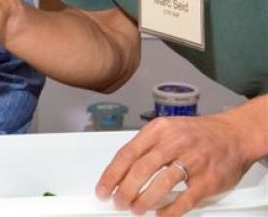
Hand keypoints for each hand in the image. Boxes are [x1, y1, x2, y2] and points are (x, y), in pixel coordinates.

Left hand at [96, 112, 253, 215]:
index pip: (129, 152)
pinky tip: (160, 215)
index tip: (103, 188)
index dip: (112, 174)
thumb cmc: (198, 133)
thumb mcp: (169, 129)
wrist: (233, 134)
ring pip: (160, 183)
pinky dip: (169, 211)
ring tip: (135, 209)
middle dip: (125, 189)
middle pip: (141, 168)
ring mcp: (193, 160)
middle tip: (118, 202)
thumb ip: (147, 146)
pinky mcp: (208, 179)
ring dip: (143, 200)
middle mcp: (175, 141)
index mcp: (161, 128)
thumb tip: (121, 171)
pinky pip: (185, 199)